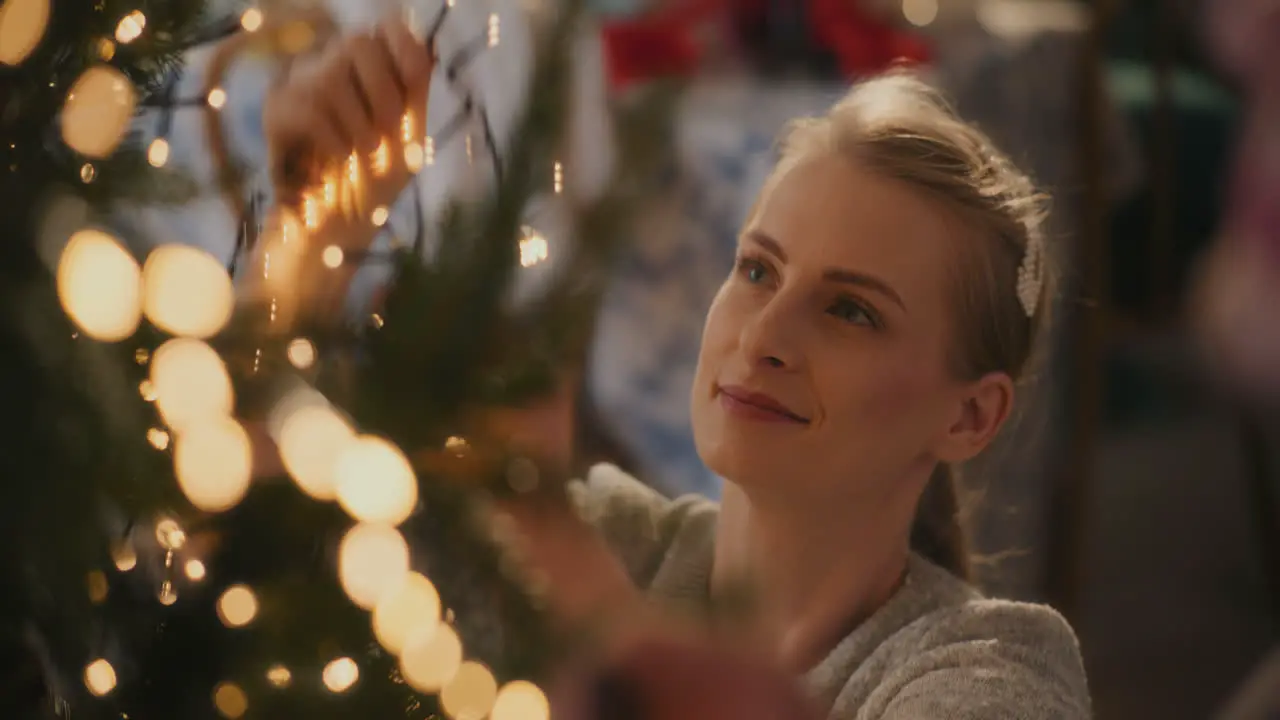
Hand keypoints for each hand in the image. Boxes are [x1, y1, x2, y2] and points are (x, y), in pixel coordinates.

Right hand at [264, 15, 433, 209]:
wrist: (338, 230)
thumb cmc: (376, 182)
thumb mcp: (408, 140)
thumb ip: (415, 97)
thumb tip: (426, 51)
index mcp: (367, 69)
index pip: (386, 28)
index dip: (404, 45)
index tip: (416, 79)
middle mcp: (330, 64)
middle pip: (356, 42)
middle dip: (382, 90)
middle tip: (388, 132)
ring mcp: (299, 85)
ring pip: (328, 77)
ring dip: (358, 123)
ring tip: (363, 154)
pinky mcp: (276, 112)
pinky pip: (307, 109)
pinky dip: (334, 139)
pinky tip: (339, 158)